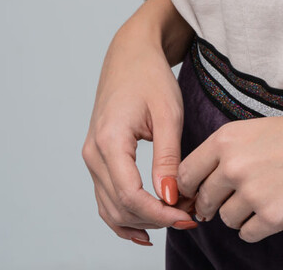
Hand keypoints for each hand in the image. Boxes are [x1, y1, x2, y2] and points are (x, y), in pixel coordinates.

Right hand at [81, 26, 199, 245]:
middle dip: (156, 219)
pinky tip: (147, 228)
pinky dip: (125, 217)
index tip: (188, 218)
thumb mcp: (168, 114)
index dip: (160, 214)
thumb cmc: (151, 77)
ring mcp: (91, 158)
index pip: (131, 196)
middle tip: (190, 216)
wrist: (131, 54)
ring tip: (176, 217)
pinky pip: (106, 199)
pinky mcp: (97, 159)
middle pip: (120, 207)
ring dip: (142, 220)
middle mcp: (93, 154)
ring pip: (110, 209)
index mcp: (110, 141)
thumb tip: (170, 198)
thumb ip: (168, 158)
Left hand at [177, 100, 282, 242]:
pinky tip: (279, 208)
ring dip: (242, 215)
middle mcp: (234, 165)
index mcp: (227, 138)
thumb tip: (204, 185)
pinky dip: (259, 227)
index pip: (185, 174)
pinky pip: (248, 235)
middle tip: (242, 196)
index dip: (190, 188)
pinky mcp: (273, 216)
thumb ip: (229, 153)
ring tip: (269, 196)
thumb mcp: (259, 129)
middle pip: (204, 200)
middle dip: (218, 203)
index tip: (199, 193)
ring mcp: (253, 192)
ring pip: (227, 220)